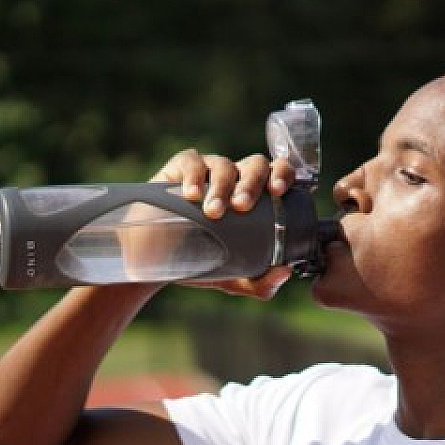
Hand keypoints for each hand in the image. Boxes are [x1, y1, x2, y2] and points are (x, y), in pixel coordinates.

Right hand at [149, 149, 296, 298]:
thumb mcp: (235, 277)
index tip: (277, 191)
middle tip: (242, 206)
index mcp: (258, 196)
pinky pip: (192, 162)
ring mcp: (210, 170)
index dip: (283, 175)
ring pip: (224, 166)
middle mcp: (238, 178)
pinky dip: (194, 176)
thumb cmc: (204, 260)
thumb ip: (262, 283)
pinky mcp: (181, 168)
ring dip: (222, 187)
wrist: (160, 260)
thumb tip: (284, 272)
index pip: (279, 173)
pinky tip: (191, 194)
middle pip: (255, 165)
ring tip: (213, 211)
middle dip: (252, 183)